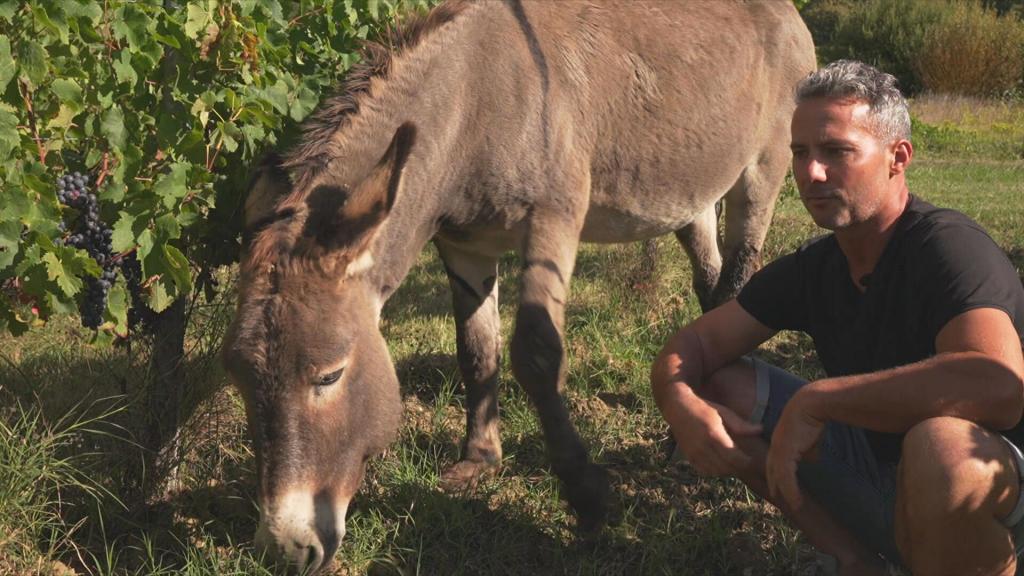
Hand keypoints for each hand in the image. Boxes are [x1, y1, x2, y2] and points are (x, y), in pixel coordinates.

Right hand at [672, 396, 762, 476]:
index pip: (734, 458)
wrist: (678, 407)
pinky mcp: (688, 457)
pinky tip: (719, 463)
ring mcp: (694, 453)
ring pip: (716, 472)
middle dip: (738, 467)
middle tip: (745, 462)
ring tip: (733, 462)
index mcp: (714, 434)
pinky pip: (704, 471)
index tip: (752, 459)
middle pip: (726, 467)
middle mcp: (703, 446)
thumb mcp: (723, 412)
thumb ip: (741, 424)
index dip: (746, 462)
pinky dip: (714, 471)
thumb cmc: (704, 407)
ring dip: (727, 470)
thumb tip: (761, 429)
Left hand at [765, 389, 824, 509]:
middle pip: (772, 470)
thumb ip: (809, 450)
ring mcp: (778, 449)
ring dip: (787, 492)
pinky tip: (797, 500)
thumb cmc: (813, 418)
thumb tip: (812, 460)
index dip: (775, 473)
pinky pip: (786, 477)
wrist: (810, 405)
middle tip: (777, 496)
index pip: (774, 461)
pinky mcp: (785, 452)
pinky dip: (791, 490)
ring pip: (779, 477)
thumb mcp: (810, 437)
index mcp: (779, 441)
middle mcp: (776, 446)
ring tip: (795, 504)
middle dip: (775, 484)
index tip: (777, 484)